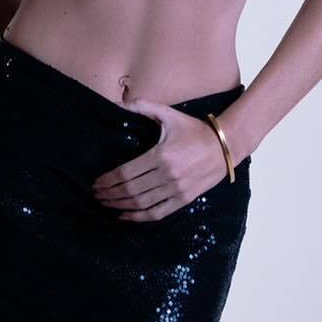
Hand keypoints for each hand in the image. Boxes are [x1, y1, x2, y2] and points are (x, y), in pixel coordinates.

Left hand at [91, 98, 230, 222]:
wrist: (225, 146)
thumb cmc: (195, 130)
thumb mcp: (169, 114)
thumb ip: (143, 107)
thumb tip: (119, 104)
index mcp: (160, 155)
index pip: (126, 173)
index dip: (108, 180)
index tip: (96, 183)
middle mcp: (167, 175)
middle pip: (130, 190)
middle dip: (110, 194)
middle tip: (96, 194)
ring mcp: (176, 190)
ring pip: (141, 203)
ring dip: (120, 205)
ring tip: (106, 204)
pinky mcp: (184, 200)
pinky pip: (157, 213)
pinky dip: (139, 217)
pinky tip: (125, 216)